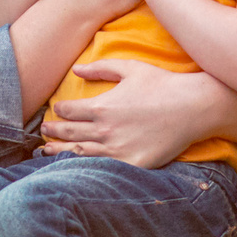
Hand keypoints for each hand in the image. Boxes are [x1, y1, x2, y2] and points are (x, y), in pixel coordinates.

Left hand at [40, 59, 216, 166]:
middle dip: (53, 131)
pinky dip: (83, 168)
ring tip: (47, 152)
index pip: (68, 111)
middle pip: (69, 133)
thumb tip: (76, 69)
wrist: (193, 107)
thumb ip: (100, 68)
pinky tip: (73, 168)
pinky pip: (101, 169)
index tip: (55, 111)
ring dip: (60, 152)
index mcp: (102, 106)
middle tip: (44, 131)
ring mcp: (117, 150)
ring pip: (79, 153)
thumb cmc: (163, 84)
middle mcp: (105, 130)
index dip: (58, 111)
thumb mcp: (130, 68)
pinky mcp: (132, 164)